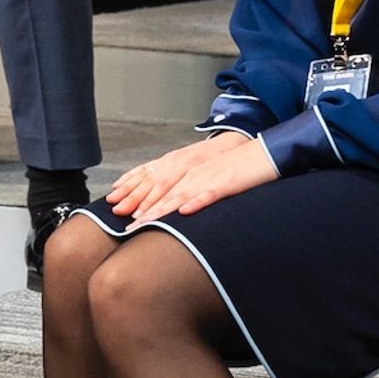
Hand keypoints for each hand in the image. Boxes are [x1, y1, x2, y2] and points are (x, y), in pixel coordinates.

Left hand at [103, 128, 276, 223]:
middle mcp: (192, 174)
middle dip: (140, 207)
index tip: (117, 209)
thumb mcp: (207, 178)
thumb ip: (188, 189)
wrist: (262, 154)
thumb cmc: (235, 169)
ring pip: (179, 195)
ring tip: (144, 222)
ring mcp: (207, 179)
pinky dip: (196, 202)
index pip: (154, 184)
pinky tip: (185, 212)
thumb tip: (174, 206)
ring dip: (160, 209)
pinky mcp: (225, 184)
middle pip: (161, 192)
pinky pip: (208, 195)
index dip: (134, 196)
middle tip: (123, 223)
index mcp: (186, 172)